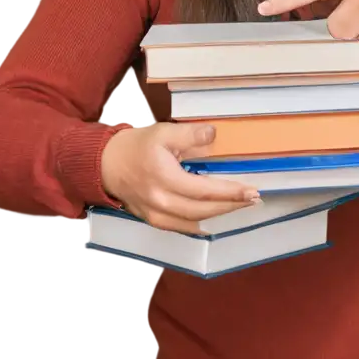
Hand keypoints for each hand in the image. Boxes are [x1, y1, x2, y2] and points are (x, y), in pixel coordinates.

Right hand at [99, 122, 260, 233]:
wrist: (105, 165)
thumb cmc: (136, 146)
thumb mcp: (162, 132)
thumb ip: (189, 134)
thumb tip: (214, 134)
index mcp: (163, 178)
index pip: (204, 191)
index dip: (230, 192)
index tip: (252, 191)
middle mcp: (160, 202)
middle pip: (203, 210)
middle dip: (231, 205)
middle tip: (253, 199)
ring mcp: (156, 215)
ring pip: (194, 222)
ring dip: (220, 215)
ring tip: (241, 205)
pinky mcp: (153, 221)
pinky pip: (183, 226)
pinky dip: (202, 222)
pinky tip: (216, 214)